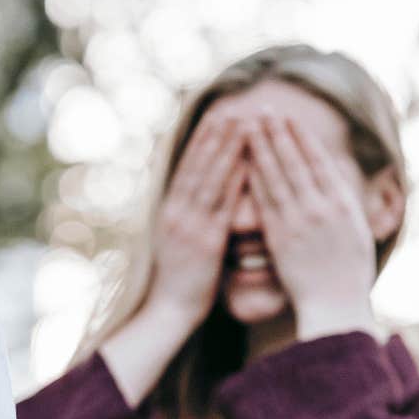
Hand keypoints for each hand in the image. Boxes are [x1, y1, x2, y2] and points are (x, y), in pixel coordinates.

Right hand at [100, 113, 250, 404]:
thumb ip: (189, 216)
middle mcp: (177, 212)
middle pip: (198, 165)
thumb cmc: (180, 280)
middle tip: (235, 106)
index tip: (218, 114)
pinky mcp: (205, 242)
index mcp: (170, 210)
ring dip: (227, 148)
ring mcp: (189, 225)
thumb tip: (202, 195)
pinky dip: (235, 180)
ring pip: (210, 178)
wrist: (169, 311)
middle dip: (216, 135)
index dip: (203, 139)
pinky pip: (222, 205)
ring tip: (244, 123)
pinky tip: (249, 161)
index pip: (187, 166)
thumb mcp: (179, 241)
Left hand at [247, 113, 377, 338]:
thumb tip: (335, 184)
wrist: (337, 306)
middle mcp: (323, 206)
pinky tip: (242, 162)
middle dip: (278, 132)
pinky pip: (264, 201)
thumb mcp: (357, 233)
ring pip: (278, 175)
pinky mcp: (281, 237)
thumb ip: (344, 206)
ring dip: (262, 147)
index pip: (319, 161)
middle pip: (296, 161)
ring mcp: (301, 220)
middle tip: (264, 108)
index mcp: (344, 203)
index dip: (301, 137)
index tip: (289, 117)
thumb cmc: (348, 275)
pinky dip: (254, 178)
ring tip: (249, 125)